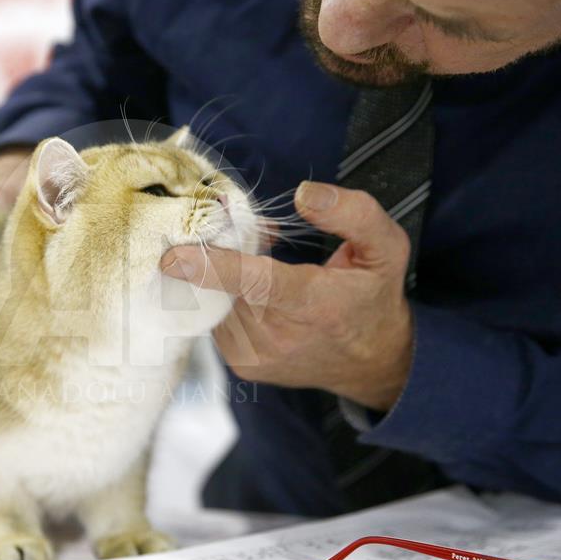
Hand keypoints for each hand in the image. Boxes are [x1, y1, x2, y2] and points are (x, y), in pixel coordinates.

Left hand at [160, 181, 413, 410]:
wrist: (372, 363)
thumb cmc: (373, 296)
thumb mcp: (387, 247)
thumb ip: (353, 213)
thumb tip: (303, 194)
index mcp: (316, 305)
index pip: (259, 284)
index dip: (214, 267)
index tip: (173, 257)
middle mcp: (281, 338)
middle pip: (228, 284)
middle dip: (229, 251)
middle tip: (260, 234)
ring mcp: (257, 357)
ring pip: (216, 299)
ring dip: (226, 273)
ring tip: (263, 263)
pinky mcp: (242, 365)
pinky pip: (216, 317)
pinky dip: (225, 295)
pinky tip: (253, 289)